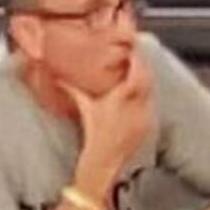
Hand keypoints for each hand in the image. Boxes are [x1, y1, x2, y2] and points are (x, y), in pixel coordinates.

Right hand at [68, 60, 156, 182]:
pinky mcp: (149, 123)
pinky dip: (146, 94)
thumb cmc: (93, 133)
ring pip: (151, 89)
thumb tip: (58, 76)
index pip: (135, 71)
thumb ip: (72, 89)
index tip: (131, 49)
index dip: (136, 58)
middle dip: (142, 64)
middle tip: (135, 55)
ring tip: (138, 69)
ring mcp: (145, 114)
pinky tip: (140, 91)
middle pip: (147, 77)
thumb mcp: (85, 108)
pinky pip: (151, 102)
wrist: (104, 160)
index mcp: (120, 97)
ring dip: (145, 78)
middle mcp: (136, 104)